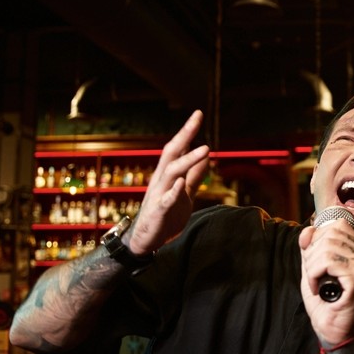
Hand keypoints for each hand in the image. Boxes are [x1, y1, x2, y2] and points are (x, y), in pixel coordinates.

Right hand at [127, 110, 210, 255]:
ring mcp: (158, 194)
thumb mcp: (183, 193)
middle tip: (197, 118)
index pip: (178, 148)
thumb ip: (193, 176)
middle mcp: (161, 180)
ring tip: (205, 149)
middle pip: (171, 153)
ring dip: (188, 160)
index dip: (187, 131)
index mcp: (168, 174)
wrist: (146, 240)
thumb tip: (206, 158)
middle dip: (184, 135)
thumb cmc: (165, 215)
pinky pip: (166, 200)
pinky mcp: (159, 211)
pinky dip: (173, 191)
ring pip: (171, 172)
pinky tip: (180, 183)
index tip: (198, 113)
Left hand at [298, 218, 353, 345]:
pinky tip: (319, 289)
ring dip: (312, 266)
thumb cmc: (325, 301)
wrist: (334, 330)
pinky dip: (315, 275)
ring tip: (316, 283)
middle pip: (331, 234)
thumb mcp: (314, 268)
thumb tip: (308, 229)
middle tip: (313, 275)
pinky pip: (328, 262)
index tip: (315, 262)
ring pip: (327, 248)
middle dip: (313, 254)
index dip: (319, 239)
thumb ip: (311, 247)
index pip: (339, 226)